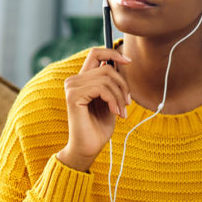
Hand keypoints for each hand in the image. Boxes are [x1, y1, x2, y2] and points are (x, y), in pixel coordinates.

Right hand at [57, 48, 130, 171]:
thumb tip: (123, 62)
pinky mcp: (73, 96)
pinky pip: (101, 88)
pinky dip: (113, 100)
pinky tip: (115, 113)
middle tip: (128, 103)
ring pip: (106, 78)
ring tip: (122, 112)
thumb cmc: (99, 127)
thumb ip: (112, 83)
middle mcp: (74, 80)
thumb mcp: (110, 100)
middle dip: (123, 84)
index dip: (113, 52)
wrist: (88, 148)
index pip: (96, 52)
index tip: (128, 61)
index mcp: (83, 79)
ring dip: (119, 96)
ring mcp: (72, 87)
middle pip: (107, 67)